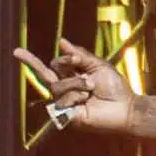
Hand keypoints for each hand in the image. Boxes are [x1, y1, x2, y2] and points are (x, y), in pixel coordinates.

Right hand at [14, 38, 134, 132]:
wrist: (125, 106)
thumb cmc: (115, 87)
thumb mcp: (99, 66)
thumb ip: (80, 55)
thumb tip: (61, 41)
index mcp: (72, 75)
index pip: (56, 64)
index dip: (62, 59)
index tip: (74, 59)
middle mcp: (65, 88)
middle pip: (45, 73)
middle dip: (38, 62)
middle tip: (30, 55)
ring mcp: (64, 101)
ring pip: (56, 86)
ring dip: (76, 84)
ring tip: (91, 88)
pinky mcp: (65, 114)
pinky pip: (61, 101)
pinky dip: (75, 97)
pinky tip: (86, 100)